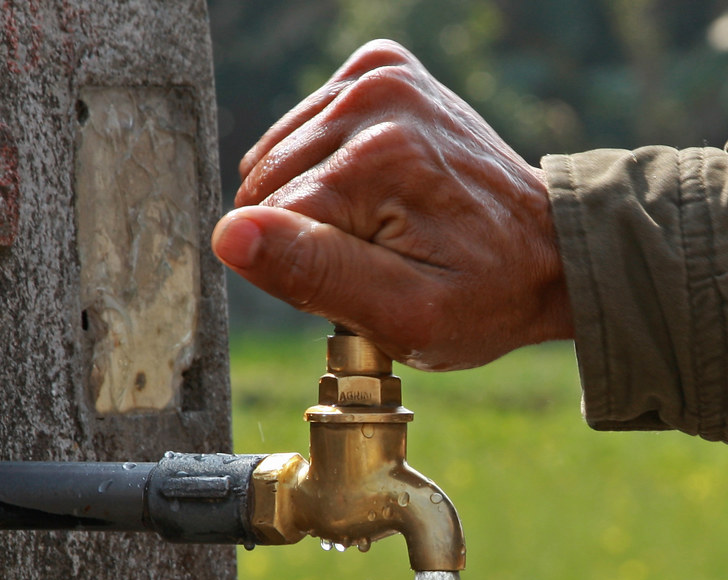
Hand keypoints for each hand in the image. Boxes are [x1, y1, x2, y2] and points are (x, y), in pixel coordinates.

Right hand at [212, 40, 572, 369]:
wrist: (546, 248)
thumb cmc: (480, 295)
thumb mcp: (403, 314)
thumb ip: (314, 274)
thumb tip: (230, 234)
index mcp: (380, 158)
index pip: (271, 226)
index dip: (303, 269)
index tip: (366, 279)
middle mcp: (375, 97)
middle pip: (267, 186)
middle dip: (304, 234)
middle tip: (374, 254)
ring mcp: (378, 74)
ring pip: (273, 158)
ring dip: (309, 201)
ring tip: (376, 222)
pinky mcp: (377, 68)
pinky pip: (297, 130)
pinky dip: (320, 167)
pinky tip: (370, 187)